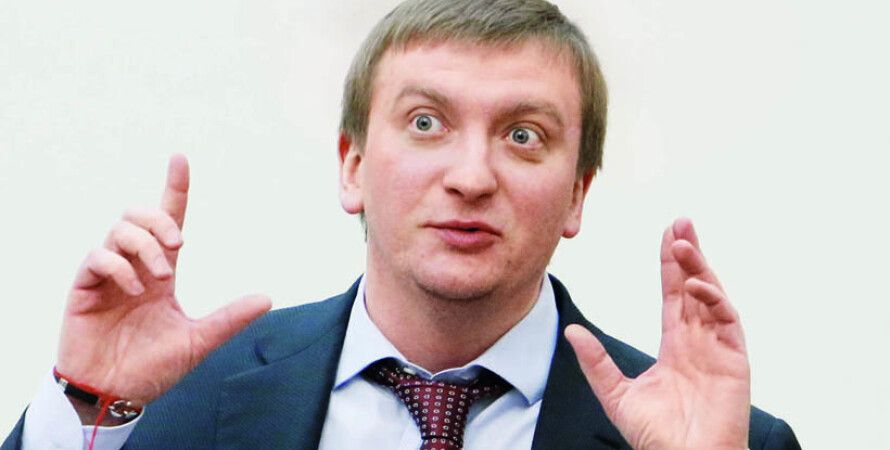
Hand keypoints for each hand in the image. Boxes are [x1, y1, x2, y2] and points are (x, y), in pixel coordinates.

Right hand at [56, 155, 271, 406]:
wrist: (115, 395)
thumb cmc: (152, 368)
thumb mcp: (198, 341)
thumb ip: (229, 319)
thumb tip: (267, 299)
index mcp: (160, 272)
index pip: (168, 220)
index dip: (175, 189)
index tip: (181, 159)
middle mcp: (134, 267)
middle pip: (139, 215)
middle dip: (161, 219)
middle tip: (178, 246)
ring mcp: (107, 276)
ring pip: (120, 230)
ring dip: (145, 246)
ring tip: (158, 278)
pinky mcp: (84, 289)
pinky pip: (97, 257)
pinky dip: (119, 267)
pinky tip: (134, 289)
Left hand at [565, 218, 749, 449]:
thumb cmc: (658, 437)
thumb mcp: (616, 394)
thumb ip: (596, 362)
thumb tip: (573, 331)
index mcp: (676, 345)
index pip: (673, 294)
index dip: (670, 264)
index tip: (666, 234)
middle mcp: (699, 340)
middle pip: (694, 285)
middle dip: (689, 252)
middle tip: (681, 221)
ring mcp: (719, 348)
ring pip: (712, 296)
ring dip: (699, 268)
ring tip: (683, 243)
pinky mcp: (735, 361)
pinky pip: (727, 321)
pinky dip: (712, 300)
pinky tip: (694, 286)